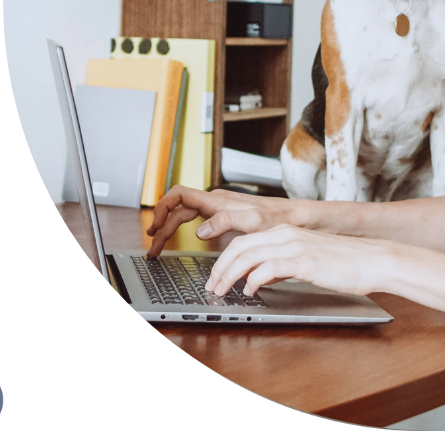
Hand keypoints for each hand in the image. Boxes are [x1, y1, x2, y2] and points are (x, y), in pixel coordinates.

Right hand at [146, 187, 291, 257]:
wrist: (292, 217)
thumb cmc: (276, 219)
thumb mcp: (253, 222)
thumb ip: (225, 222)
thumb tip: (199, 230)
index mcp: (216, 200)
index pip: (179, 195)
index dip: (162, 208)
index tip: (155, 227)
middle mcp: (213, 202)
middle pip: (176, 208)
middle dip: (160, 226)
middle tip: (152, 249)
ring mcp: (216, 208)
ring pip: (182, 214)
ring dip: (167, 229)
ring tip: (157, 247)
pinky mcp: (221, 217)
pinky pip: (192, 219)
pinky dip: (179, 230)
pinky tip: (176, 240)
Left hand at [206, 226, 394, 298]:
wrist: (374, 260)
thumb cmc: (346, 262)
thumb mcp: (308, 260)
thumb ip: (284, 264)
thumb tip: (261, 277)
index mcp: (287, 231)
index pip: (244, 240)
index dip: (224, 259)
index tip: (216, 276)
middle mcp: (287, 234)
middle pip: (239, 246)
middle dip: (219, 268)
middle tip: (211, 286)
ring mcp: (295, 246)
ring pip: (248, 256)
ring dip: (229, 275)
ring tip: (222, 291)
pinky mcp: (304, 261)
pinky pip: (267, 268)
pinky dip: (253, 280)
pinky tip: (250, 291)